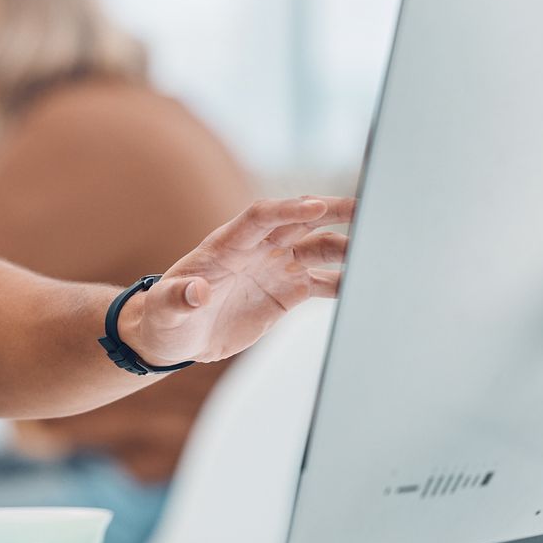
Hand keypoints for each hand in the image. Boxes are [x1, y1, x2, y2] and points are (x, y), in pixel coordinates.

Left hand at [124, 196, 353, 367]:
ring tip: (377, 249)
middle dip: (330, 211)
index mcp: (226, 245)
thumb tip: (195, 292)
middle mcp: (256, 250)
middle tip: (365, 208)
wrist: (176, 336)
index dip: (289, 210)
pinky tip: (367, 283)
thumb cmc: (165, 318)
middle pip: (299, 220)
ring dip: (346, 246)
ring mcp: (275, 267)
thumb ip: (178, 299)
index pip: (261, 217)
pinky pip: (322, 280)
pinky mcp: (287, 291)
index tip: (317, 207)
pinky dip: (345, 280)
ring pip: (318, 247)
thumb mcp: (166, 311)